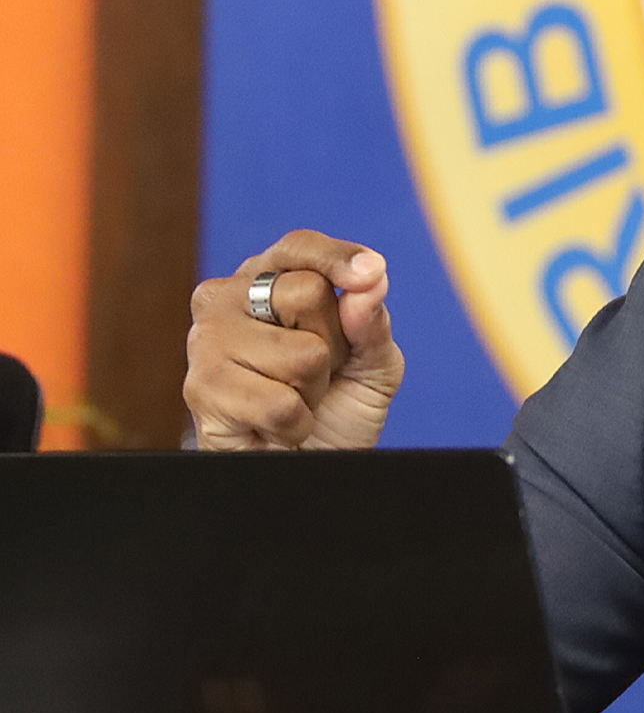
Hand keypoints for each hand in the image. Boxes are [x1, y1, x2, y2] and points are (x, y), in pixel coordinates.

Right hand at [183, 230, 404, 450]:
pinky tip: (277, 427)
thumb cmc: (337, 405)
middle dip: (333, 344)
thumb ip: (373, 322)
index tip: (370, 272)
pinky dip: (296, 423)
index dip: (337, 258)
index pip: (300, 247)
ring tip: (294, 399)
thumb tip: (370, 281)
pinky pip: (280, 402)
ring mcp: (207, 342)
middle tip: (316, 372)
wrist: (309, 465)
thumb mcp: (374, 362)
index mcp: (268, 277)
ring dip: (313, 390)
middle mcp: (227, 298)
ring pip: (301, 353)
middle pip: (307, 293)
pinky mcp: (200, 390)